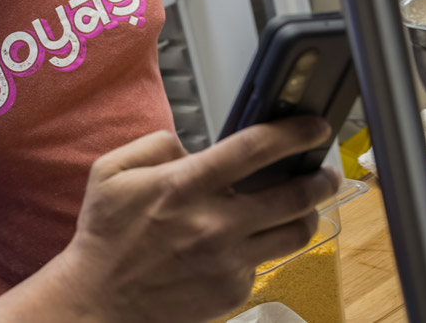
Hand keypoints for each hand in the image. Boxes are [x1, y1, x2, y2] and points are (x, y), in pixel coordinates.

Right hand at [53, 117, 341, 322]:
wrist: (101, 298)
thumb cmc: (105, 233)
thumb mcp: (110, 171)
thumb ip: (154, 145)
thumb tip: (192, 146)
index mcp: (184, 185)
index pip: (254, 150)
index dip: (293, 134)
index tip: (314, 127)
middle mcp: (214, 222)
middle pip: (294, 196)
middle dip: (319, 179)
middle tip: (325, 172)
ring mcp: (228, 260)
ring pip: (295, 234)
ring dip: (308, 214)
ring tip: (306, 206)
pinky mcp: (233, 290)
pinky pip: (264, 263)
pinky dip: (262, 248)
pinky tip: (249, 242)